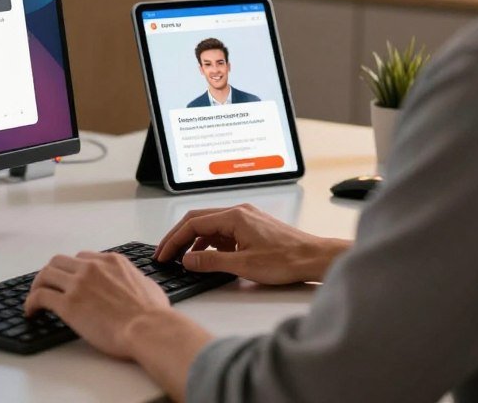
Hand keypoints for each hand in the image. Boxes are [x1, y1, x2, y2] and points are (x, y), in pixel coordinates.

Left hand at [24, 251, 171, 358]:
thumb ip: (135, 280)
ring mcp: (78, 284)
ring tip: (35, 298)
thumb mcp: (147, 284)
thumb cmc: (153, 313)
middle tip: (48, 286)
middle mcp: (92, 267)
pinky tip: (31, 311)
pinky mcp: (68, 304)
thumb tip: (135, 284)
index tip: (69, 280)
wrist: (148, 328)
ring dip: (38, 285)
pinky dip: (31, 302)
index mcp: (111, 261)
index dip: (73, 269)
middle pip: (59, 261)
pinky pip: (40, 296)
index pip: (82, 257)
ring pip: (46, 274)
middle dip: (51, 273)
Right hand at [155, 203, 350, 284]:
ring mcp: (246, 218)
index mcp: (234, 216)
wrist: (314, 258)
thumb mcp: (244, 265)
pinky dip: (211, 243)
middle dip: (179, 237)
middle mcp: (239, 212)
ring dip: (195, 241)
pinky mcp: (252, 227)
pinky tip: (208, 258)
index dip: (174, 240)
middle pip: (198, 220)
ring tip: (183, 259)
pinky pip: (224, 231)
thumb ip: (211, 262)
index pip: (193, 223)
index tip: (163, 254)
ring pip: (211, 226)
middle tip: (165, 254)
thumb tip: (187, 260)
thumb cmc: (287, 260)